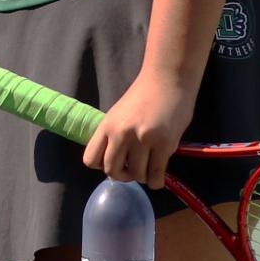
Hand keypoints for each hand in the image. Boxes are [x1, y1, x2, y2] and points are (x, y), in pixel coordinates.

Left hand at [82, 67, 195, 188]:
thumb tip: (116, 161)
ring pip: (136, 175)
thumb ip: (114, 135)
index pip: (90, 159)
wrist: (169, 79)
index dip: (101, 166)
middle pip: (112, 171)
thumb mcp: (119, 114)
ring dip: (142, 176)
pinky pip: (156, 174)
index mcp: (107, 125)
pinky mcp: (164, 144)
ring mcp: (143, 139)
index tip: (115, 162)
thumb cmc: (145, 95)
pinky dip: (156, 181)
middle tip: (132, 170)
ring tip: (149, 168)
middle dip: (122, 176)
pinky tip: (158, 178)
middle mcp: (121, 133)